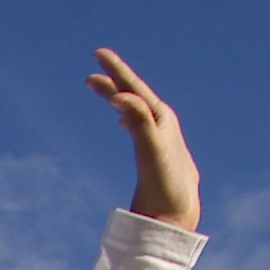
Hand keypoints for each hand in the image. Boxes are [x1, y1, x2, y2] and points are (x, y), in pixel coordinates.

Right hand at [85, 48, 199, 231]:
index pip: (134, 88)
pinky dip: (127, 117)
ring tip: (102, 90)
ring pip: (136, 110)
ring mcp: (160, 138)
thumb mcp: (151, 151)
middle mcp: (163, 124)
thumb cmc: (166, 185)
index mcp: (161, 119)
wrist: (178, 215)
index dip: (117, 70)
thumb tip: (120, 95)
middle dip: (113, 81)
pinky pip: (139, 125)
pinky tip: (121, 121)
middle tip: (91, 71)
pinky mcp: (155, 153)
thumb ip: (139, 121)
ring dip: (118, 97)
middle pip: (134, 96)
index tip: (98, 54)